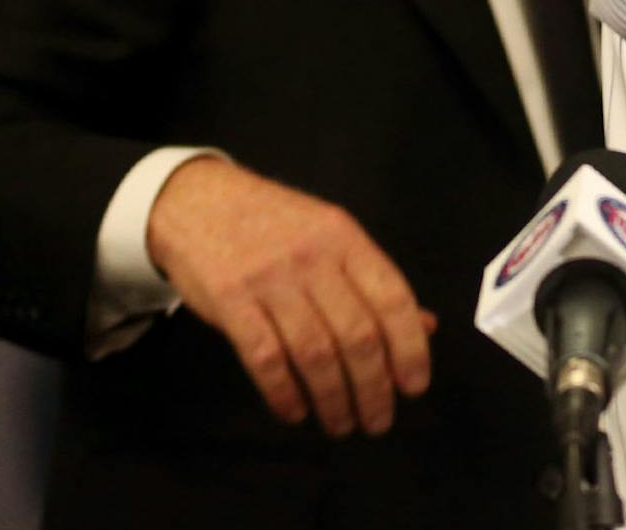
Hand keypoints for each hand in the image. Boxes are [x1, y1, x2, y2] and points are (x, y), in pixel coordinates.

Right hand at [145, 157, 435, 436]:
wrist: (199, 201)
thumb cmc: (275, 224)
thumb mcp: (332, 237)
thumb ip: (374, 283)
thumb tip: (426, 325)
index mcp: (347, 240)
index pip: (392, 298)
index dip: (410, 347)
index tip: (414, 387)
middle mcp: (314, 258)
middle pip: (357, 334)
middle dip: (374, 387)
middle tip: (378, 421)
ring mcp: (270, 279)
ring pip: (314, 352)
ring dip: (333, 398)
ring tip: (341, 425)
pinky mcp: (230, 300)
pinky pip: (264, 357)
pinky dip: (283, 392)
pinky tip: (295, 411)